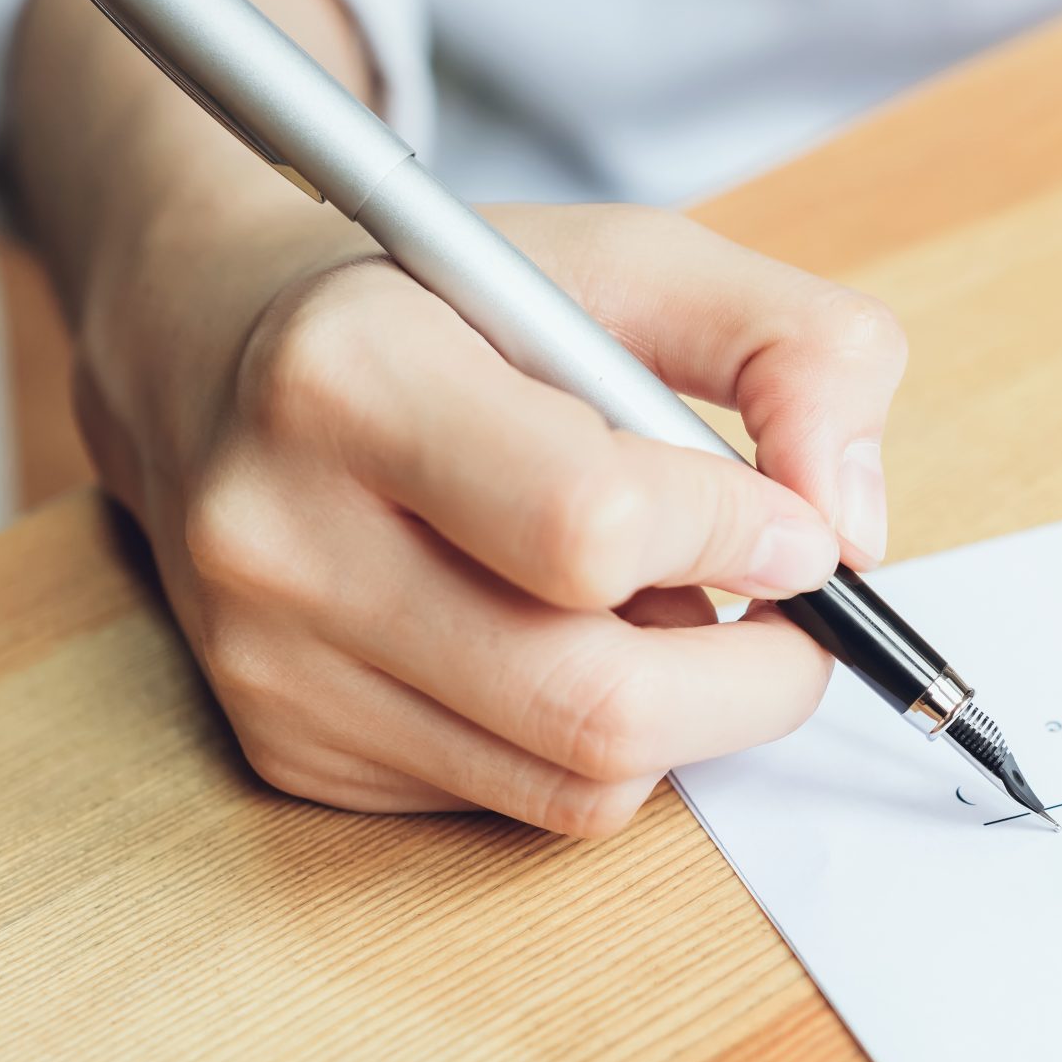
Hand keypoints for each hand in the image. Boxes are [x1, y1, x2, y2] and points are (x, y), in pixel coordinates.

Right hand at [73, 200, 905, 834]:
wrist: (209, 346)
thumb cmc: (443, 303)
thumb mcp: (632, 259)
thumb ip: (794, 349)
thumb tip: (852, 527)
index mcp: (347, 375)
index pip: (594, 529)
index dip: (740, 539)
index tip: (793, 524)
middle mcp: (278, 535)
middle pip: (597, 706)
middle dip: (755, 679)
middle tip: (793, 615)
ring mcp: (274, 665)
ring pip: (576, 782)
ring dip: (680, 713)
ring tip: (664, 608)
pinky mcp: (290, 750)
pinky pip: (518, 802)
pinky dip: (591, 743)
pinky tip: (560, 641)